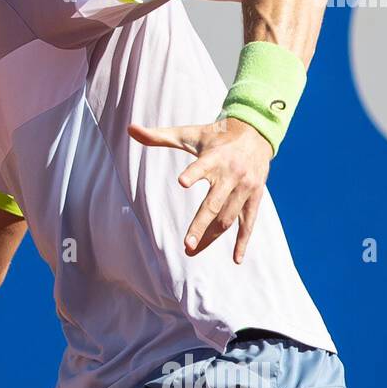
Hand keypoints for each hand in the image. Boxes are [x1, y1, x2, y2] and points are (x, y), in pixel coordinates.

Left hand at [128, 117, 271, 263]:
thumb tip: (130, 129)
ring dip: (212, 236)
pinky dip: (243, 241)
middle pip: (215, 204)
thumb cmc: (215, 136)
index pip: (202, 165)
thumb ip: (158, 136)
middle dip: (201, 225)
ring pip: (229, 218)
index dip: (193, 173)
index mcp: (215, 157)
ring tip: (192, 249)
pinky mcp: (255, 197)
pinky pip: (249, 223)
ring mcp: (246, 188)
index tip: (182, 181)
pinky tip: (236, 259)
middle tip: (187, 243)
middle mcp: (232, 174)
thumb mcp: (189, 134)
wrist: (256, 132)